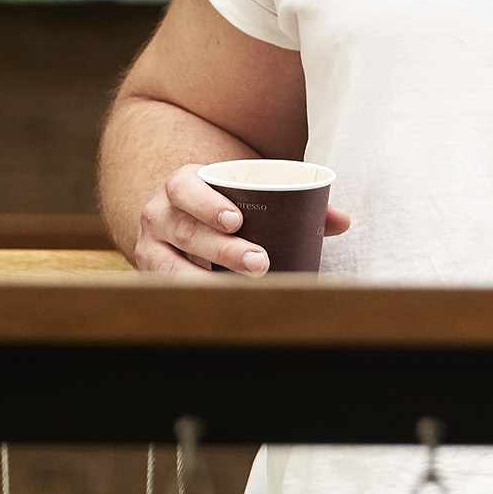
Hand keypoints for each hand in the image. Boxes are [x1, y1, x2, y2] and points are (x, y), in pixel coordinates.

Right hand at [126, 164, 355, 276]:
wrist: (177, 223)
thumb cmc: (222, 210)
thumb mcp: (247, 200)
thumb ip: (294, 206)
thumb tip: (342, 221)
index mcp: (182, 186)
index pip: (184, 188)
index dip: (207, 203)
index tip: (237, 220)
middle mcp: (158, 213)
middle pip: (184, 230)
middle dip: (222, 248)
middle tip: (260, 262)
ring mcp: (149, 246)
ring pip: (169, 265)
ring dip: (206, 280)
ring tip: (243, 289)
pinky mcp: (149, 275)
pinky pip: (165, 291)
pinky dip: (192, 299)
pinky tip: (218, 307)